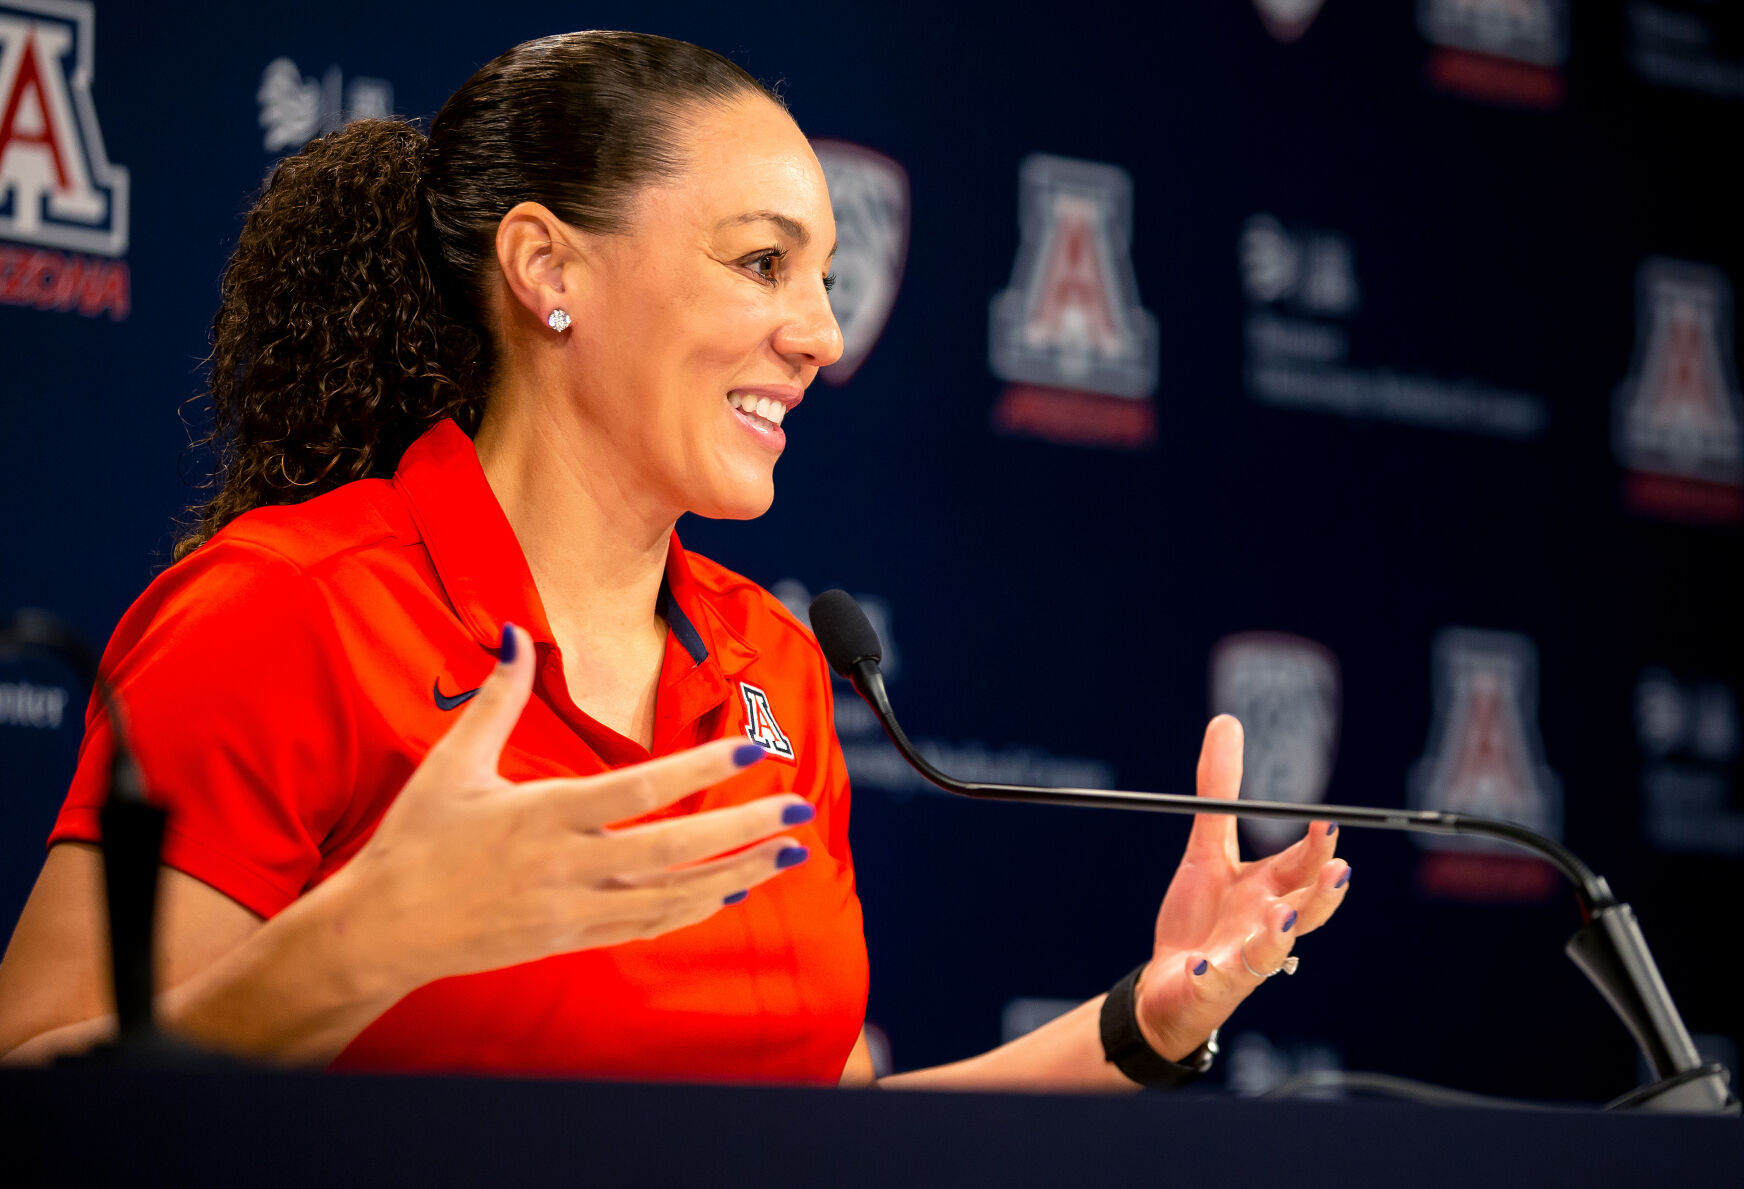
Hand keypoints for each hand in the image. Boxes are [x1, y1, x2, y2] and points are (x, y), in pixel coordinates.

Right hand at [330, 625, 812, 991]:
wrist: (382, 930)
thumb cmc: (416, 841)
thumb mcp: (452, 763)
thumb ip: (495, 698)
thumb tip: (511, 632)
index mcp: (542, 815)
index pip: (635, 790)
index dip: (696, 770)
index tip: (749, 751)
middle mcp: (568, 866)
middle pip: (674, 848)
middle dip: (744, 830)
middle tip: (799, 809)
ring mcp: (575, 909)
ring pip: (676, 894)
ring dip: (740, 873)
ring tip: (791, 853)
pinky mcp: (575, 938)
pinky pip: (651, 924)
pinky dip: (698, 907)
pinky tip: (734, 890)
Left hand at [1131, 715, 1349, 1060]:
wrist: (1168, 986)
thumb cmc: (1200, 919)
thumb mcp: (1205, 849)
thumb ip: (1218, 793)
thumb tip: (1227, 722)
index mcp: (1271, 891)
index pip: (1305, 866)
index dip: (1317, 848)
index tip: (1326, 821)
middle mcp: (1266, 926)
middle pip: (1304, 910)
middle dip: (1322, 891)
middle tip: (1338, 868)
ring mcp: (1243, 961)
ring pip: (1269, 952)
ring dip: (1276, 936)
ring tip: (1279, 917)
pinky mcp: (1210, 989)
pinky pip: (1215, 983)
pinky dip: (1212, 976)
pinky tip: (1204, 966)